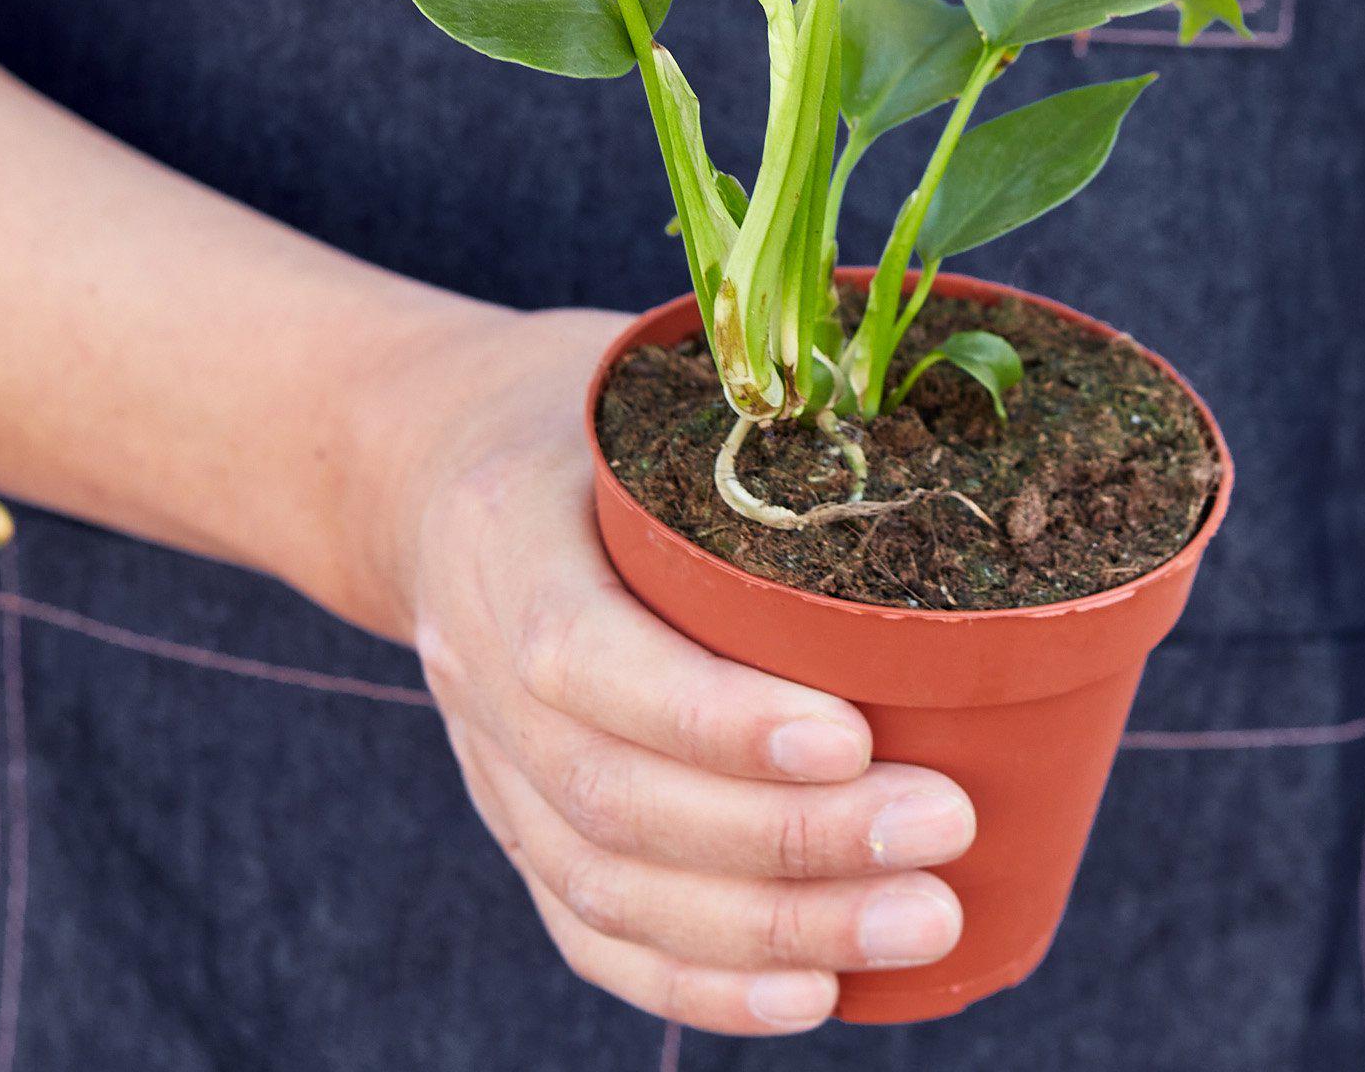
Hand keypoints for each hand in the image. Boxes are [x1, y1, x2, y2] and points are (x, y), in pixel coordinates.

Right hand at [367, 305, 975, 1035]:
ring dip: (775, 929)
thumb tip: (938, 426)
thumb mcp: (626, 366)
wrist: (420, 468)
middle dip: (790, 841)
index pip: (586, 659)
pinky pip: (590, 926)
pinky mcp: (516, 816)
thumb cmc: (564, 407)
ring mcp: (490, 760)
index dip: (715, 719)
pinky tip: (812, 997)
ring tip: (924, 921)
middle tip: (943, 829)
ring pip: (611, 885)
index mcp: (502, 537)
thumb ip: (741, 406)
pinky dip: (698, 979)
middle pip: (616, 799)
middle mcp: (477, 667)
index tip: (853, 737)